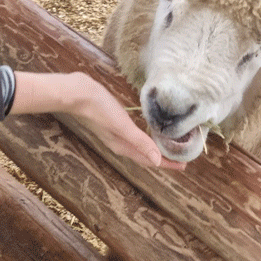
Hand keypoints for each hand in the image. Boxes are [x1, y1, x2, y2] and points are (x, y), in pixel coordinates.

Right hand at [9, 71, 184, 170]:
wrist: (76, 93)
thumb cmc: (99, 108)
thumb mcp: (122, 125)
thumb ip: (140, 142)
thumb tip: (158, 161)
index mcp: (123, 146)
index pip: (150, 160)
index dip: (167, 164)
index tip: (184, 166)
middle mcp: (119, 143)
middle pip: (145, 155)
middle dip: (162, 158)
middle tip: (180, 158)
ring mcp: (115, 133)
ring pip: (138, 147)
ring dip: (153, 149)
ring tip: (166, 147)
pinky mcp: (112, 122)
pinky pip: (132, 136)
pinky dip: (143, 138)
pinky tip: (145, 130)